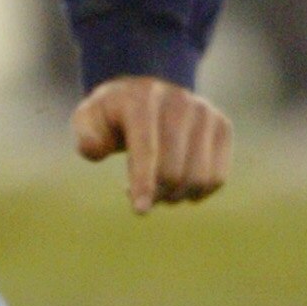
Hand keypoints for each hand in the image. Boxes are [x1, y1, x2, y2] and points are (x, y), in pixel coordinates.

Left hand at [73, 76, 232, 212]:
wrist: (146, 95)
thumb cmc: (112, 115)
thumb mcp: (88, 119)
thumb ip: (85, 134)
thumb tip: (94, 149)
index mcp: (141, 97)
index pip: (146, 148)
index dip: (143, 182)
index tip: (140, 210)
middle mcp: (177, 99)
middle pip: (173, 169)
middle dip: (156, 193)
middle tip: (142, 195)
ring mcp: (203, 111)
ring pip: (199, 177)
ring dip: (177, 196)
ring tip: (158, 190)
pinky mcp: (221, 125)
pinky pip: (217, 178)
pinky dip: (197, 193)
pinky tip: (178, 185)